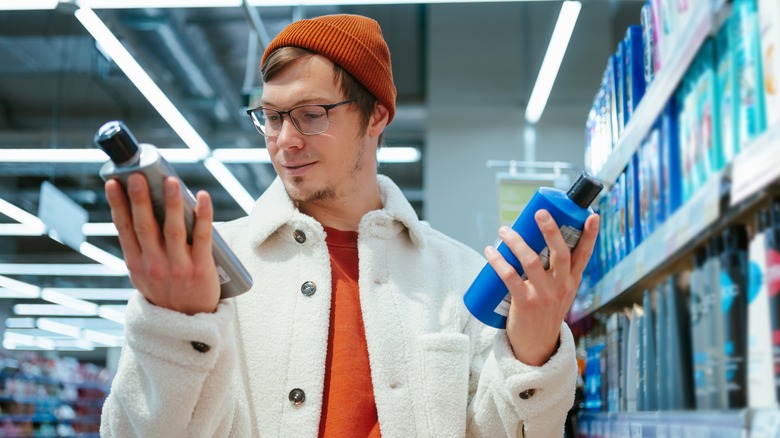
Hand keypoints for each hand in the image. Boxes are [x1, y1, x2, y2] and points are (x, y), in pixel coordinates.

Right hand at [105, 173, 220, 314]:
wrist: (188, 324)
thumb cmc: (167, 291)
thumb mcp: (144, 275)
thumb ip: (142, 249)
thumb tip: (144, 209)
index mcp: (136, 264)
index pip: (124, 229)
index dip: (118, 205)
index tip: (113, 183)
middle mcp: (153, 264)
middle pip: (145, 226)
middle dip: (140, 199)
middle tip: (138, 176)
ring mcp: (177, 267)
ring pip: (173, 229)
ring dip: (172, 203)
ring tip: (171, 181)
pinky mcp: (201, 268)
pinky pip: (203, 237)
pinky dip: (203, 215)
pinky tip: (202, 198)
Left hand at [484, 210, 598, 365]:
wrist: (537, 347)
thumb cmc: (544, 313)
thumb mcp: (559, 294)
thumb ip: (555, 272)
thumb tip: (536, 241)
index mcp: (572, 282)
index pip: (584, 255)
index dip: (590, 235)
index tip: (592, 216)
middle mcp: (561, 287)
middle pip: (560, 253)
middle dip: (551, 230)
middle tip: (540, 213)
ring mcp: (544, 295)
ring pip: (531, 261)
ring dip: (516, 242)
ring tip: (504, 230)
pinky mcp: (525, 303)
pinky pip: (510, 277)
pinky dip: (499, 261)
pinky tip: (490, 252)